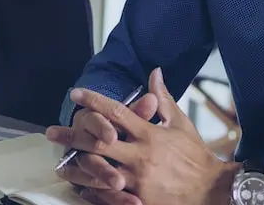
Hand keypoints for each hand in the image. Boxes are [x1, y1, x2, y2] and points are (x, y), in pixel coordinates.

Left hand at [46, 69, 236, 204]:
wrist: (212, 190)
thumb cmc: (195, 156)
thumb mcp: (181, 124)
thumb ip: (163, 99)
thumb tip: (154, 72)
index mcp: (149, 134)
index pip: (116, 113)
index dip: (94, 101)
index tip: (76, 94)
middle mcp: (140, 155)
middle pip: (99, 142)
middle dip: (72, 136)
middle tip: (51, 132)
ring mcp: (138, 180)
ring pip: (99, 172)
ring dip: (77, 168)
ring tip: (61, 165)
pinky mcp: (139, 200)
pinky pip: (110, 196)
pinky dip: (95, 192)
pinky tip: (82, 188)